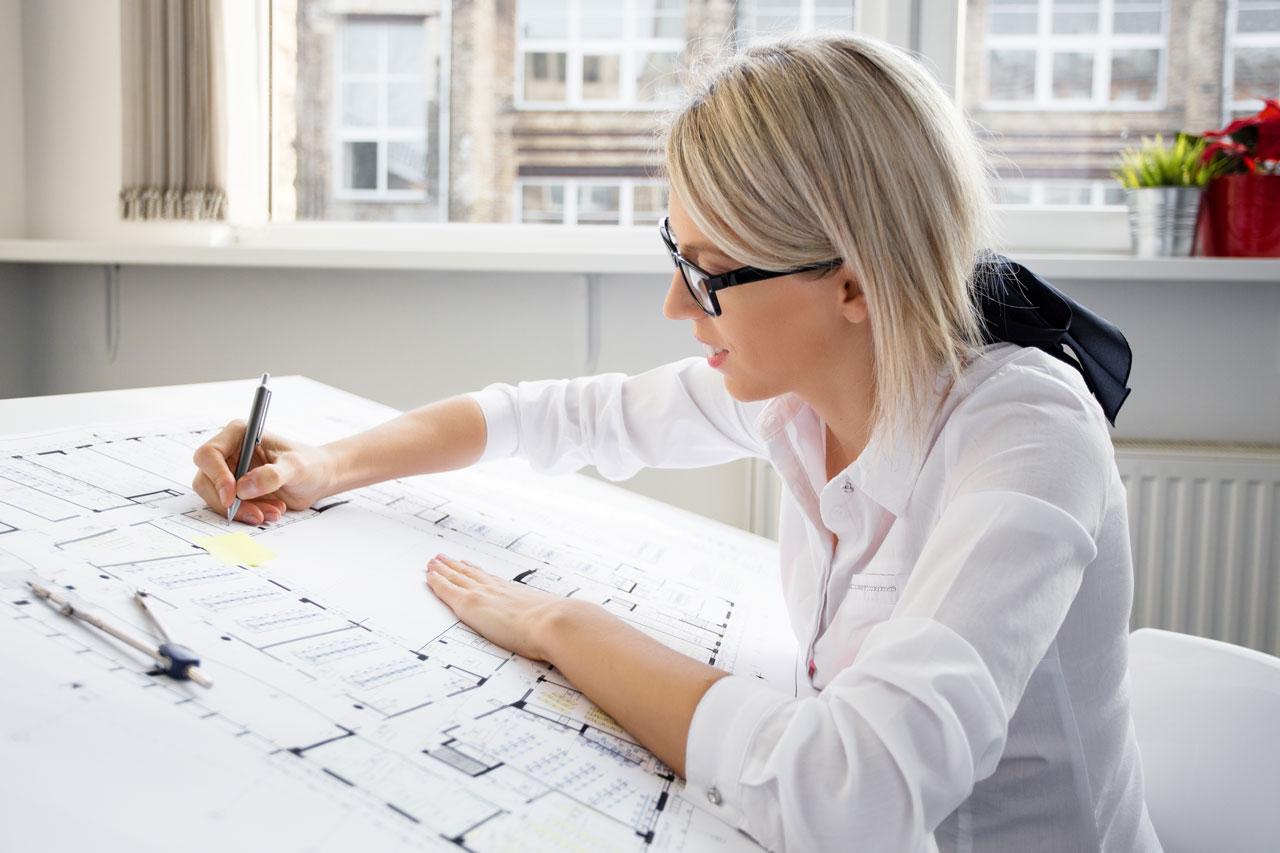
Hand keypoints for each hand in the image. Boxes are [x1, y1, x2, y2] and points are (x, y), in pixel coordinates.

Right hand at [191, 419, 334, 523]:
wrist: (318, 478)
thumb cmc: (310, 463)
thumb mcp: (296, 467)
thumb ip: (272, 475)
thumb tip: (243, 487)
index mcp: (239, 434)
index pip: (209, 454)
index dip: (216, 477)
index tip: (232, 497)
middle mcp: (229, 452)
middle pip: (206, 480)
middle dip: (230, 502)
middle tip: (257, 513)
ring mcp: (229, 473)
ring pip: (216, 498)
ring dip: (242, 510)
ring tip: (273, 511)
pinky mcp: (235, 491)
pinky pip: (228, 508)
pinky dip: (247, 514)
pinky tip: (271, 511)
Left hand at [425, 554, 568, 661]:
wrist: (553, 623)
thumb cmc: (557, 626)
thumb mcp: (551, 619)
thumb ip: (549, 620)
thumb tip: (561, 627)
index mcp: (514, 592)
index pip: (490, 579)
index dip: (476, 571)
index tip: (468, 564)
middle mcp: (497, 588)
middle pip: (470, 573)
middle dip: (456, 566)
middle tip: (444, 558)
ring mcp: (482, 593)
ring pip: (456, 576)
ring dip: (443, 568)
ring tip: (433, 562)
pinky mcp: (469, 603)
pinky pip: (446, 589)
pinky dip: (436, 581)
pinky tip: (428, 576)